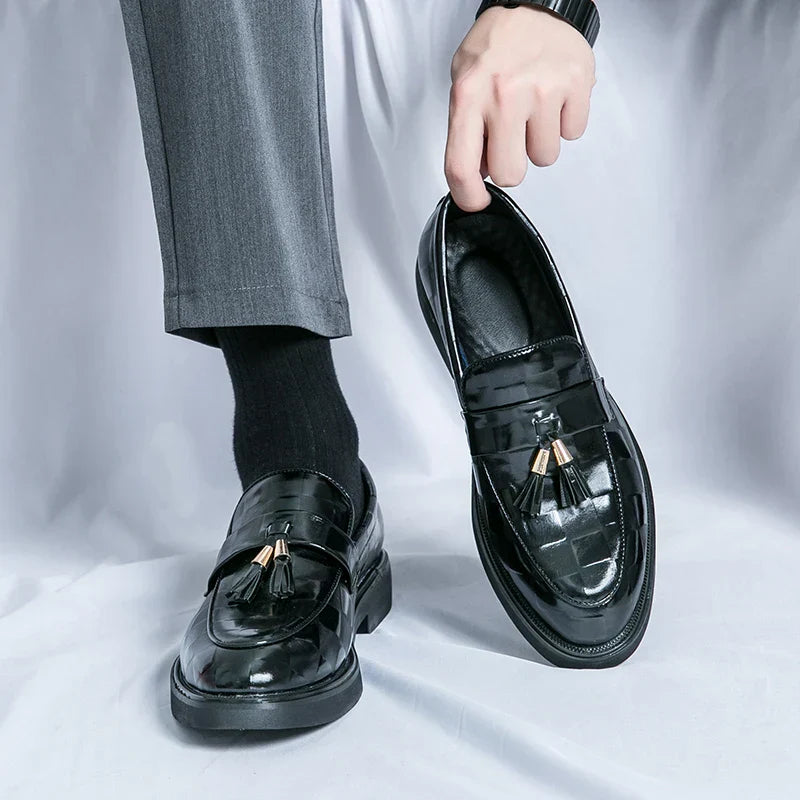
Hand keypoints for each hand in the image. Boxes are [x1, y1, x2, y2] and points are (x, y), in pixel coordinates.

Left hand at [445, 6, 596, 210]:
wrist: (535, 3)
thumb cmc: (496, 48)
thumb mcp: (465, 84)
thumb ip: (467, 132)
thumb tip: (481, 173)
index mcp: (468, 96)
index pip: (461, 166)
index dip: (468, 196)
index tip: (476, 201)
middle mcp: (504, 94)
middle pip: (510, 174)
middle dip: (511, 165)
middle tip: (511, 139)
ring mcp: (542, 90)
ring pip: (544, 158)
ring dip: (539, 142)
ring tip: (534, 109)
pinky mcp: (575, 84)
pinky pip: (572, 134)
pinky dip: (564, 123)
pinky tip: (554, 99)